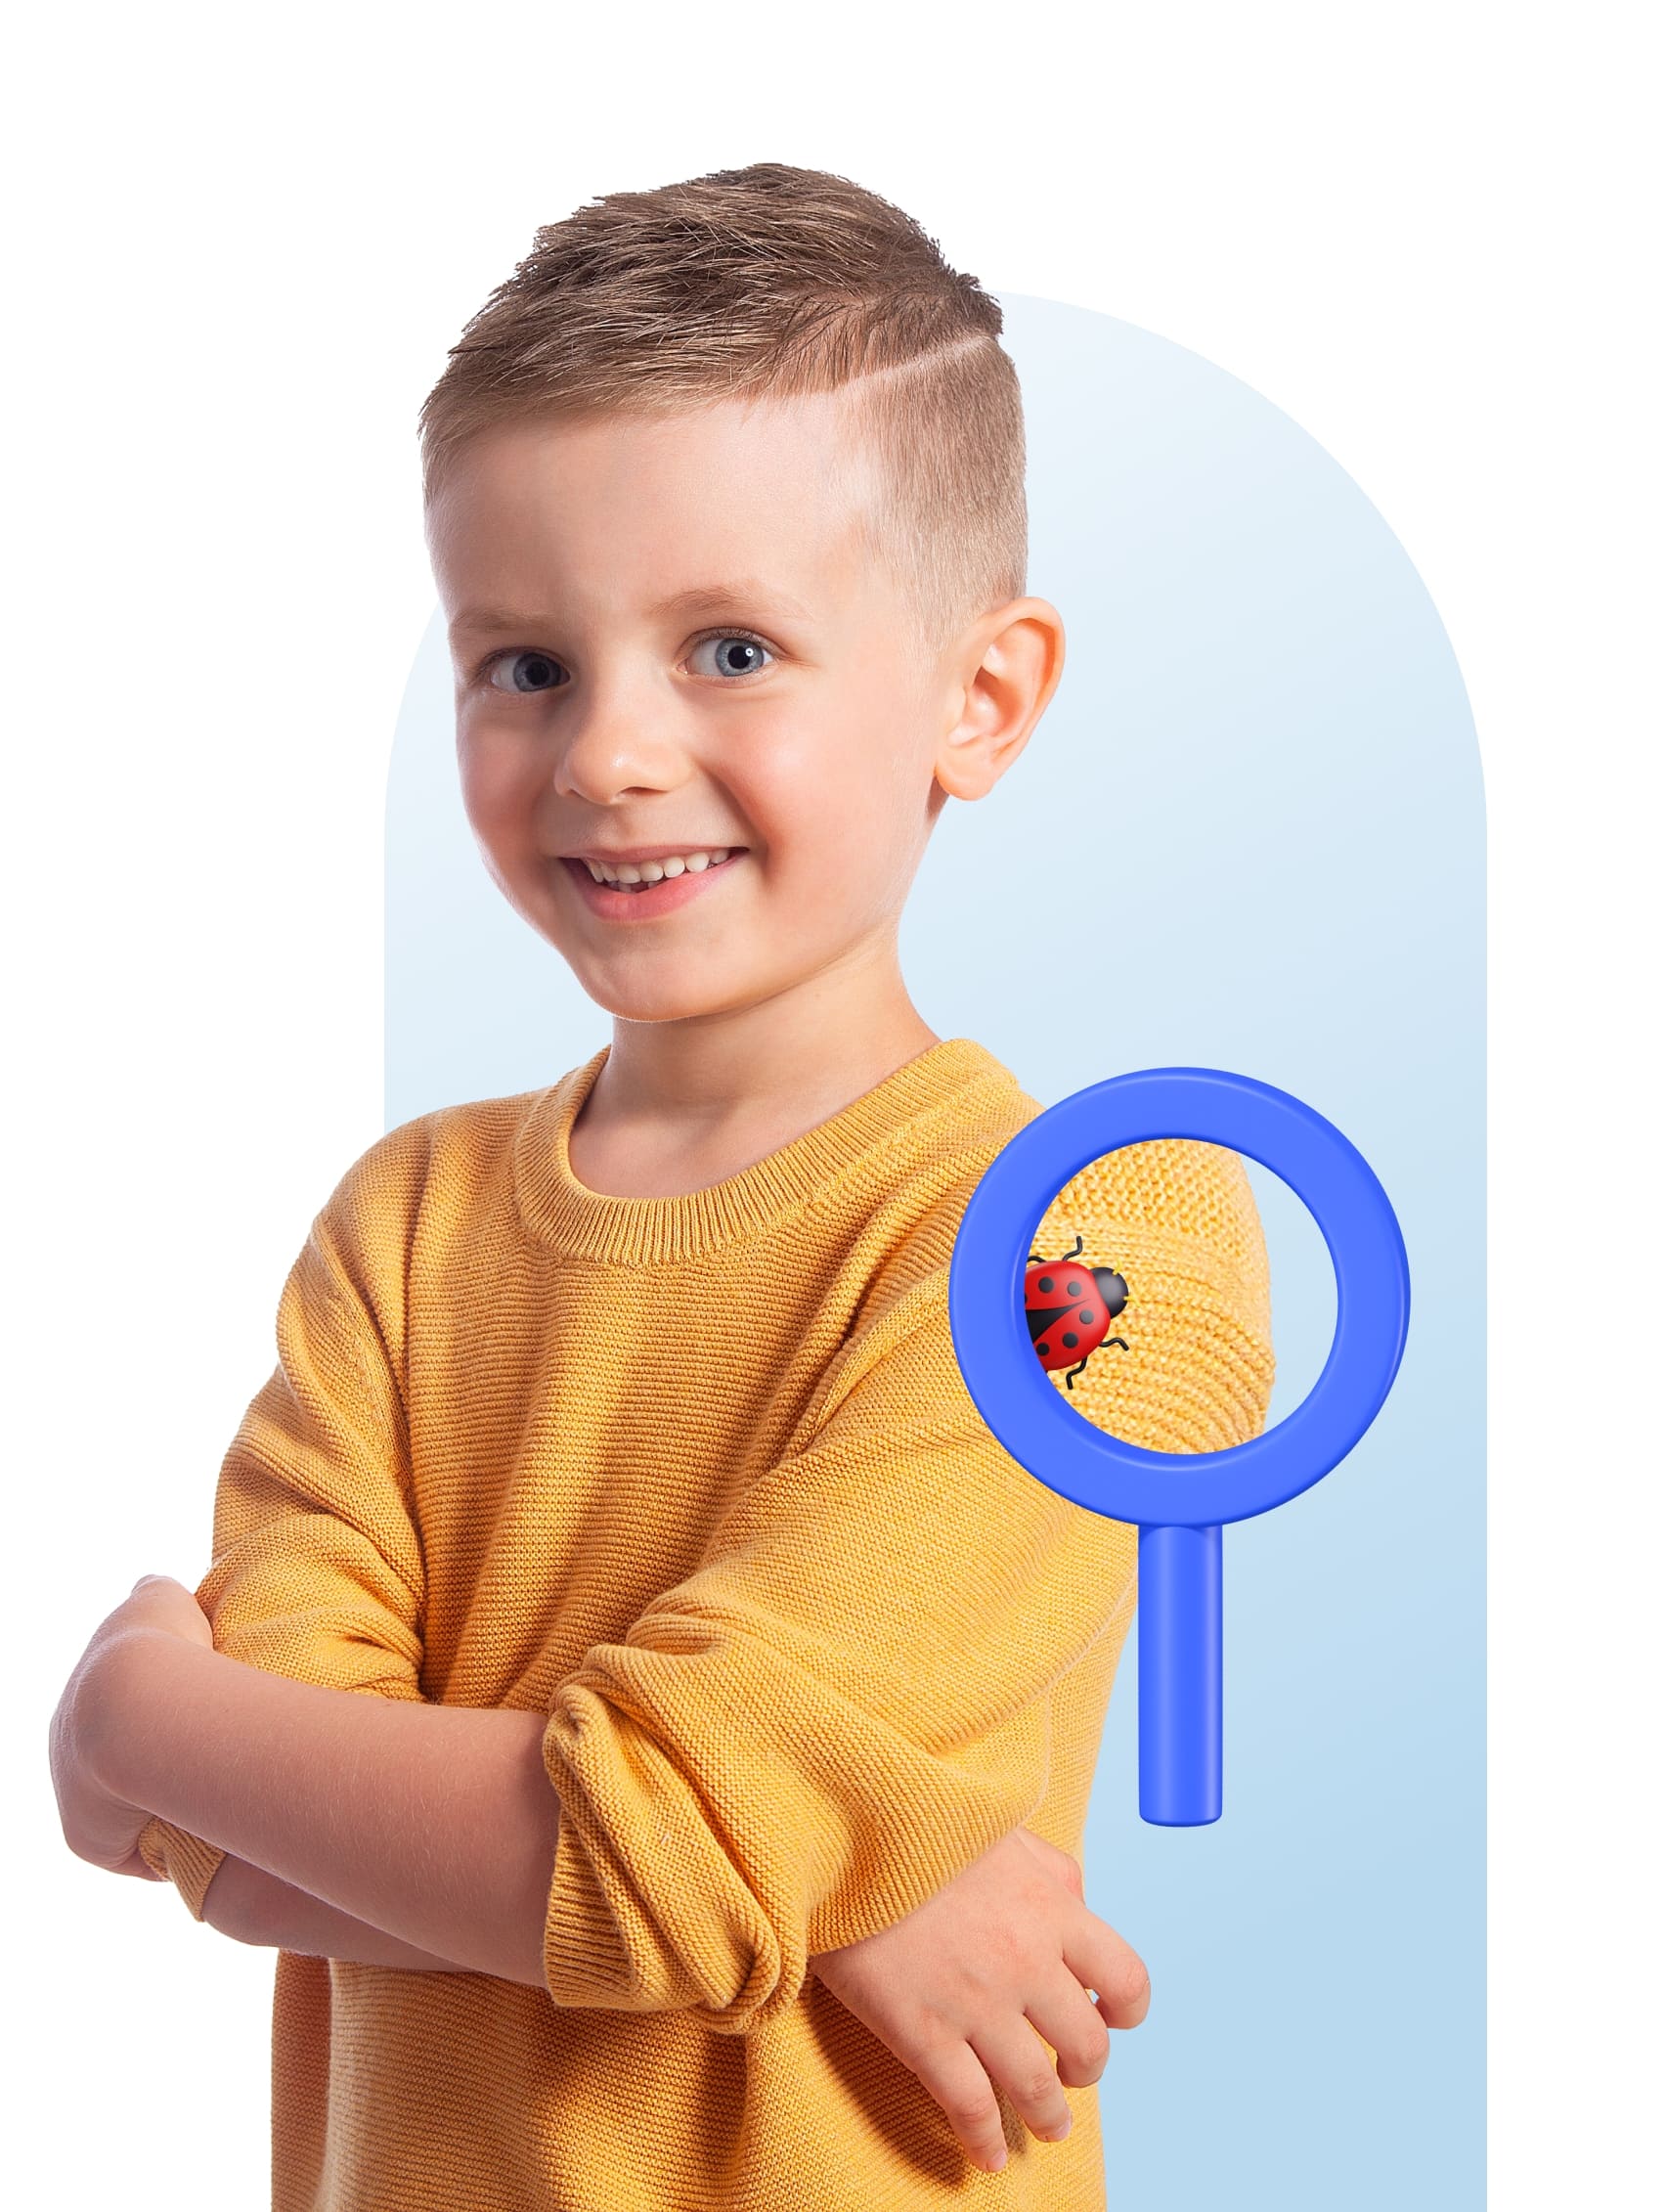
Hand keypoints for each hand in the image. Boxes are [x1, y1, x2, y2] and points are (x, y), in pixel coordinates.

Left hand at [47, 1575, 212, 1881]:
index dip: (158, 1709)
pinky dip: (169, 1843)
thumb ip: (154, 1594)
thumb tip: (154, 1586)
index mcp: (82, 1697)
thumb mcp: (158, 1600)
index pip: (116, 1710)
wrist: (138, 1706)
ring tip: (218, 1795)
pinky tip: (206, 1830)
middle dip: (157, 1761)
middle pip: (115, 1762)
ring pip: (125, 1806)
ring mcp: (73, 1797)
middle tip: (211, 1758)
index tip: (195, 1711)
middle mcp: (65, 1748)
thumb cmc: (157, 1648)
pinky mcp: (90, 1841)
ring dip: (164, 1803)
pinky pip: (137, 1851)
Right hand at [808, 1824, 1149, 2175]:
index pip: (1125, 1978)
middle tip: (1071, 2074)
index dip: (1124, 2009)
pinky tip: (985, 2154)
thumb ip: (1048, 1870)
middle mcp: (1026, 1961)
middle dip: (1084, 2069)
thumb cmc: (921, 1819)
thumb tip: (1075, 1902)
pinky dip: (982, 2139)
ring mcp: (976, 2002)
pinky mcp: (923, 2031)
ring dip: (1048, 2116)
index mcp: (1052, 1907)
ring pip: (1035, 2086)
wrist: (846, 1824)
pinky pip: (969, 2105)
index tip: (1111, 2019)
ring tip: (1047, 2127)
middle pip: (1085, 2044)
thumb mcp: (1004, 1829)